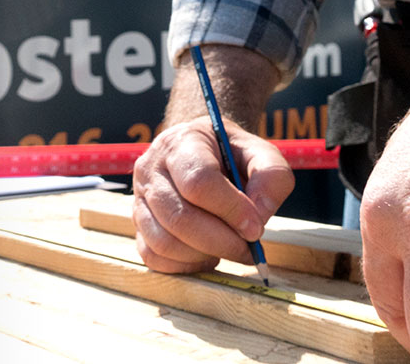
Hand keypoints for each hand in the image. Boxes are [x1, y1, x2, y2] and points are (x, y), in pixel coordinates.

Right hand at [132, 118, 294, 272]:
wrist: (201, 152)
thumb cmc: (231, 154)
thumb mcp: (260, 153)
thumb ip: (271, 177)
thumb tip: (258, 218)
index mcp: (181, 143)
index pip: (198, 182)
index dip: (230, 210)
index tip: (255, 228)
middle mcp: (151, 169)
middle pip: (180, 217)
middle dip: (221, 241)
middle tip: (248, 249)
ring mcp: (139, 200)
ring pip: (164, 242)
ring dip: (203, 255)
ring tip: (227, 249)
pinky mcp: (138, 226)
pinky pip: (154, 257)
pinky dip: (185, 265)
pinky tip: (206, 254)